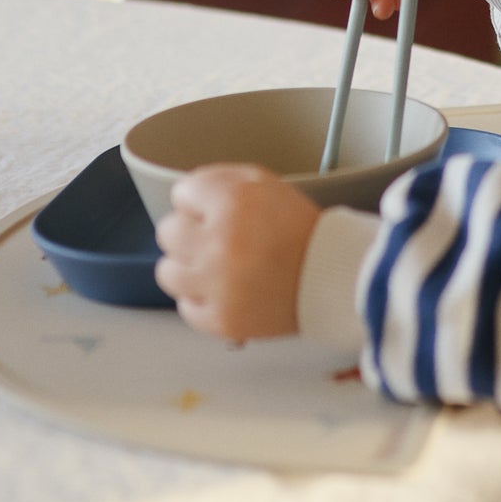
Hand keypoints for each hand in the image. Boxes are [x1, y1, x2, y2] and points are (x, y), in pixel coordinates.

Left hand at [154, 164, 319, 341]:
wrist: (332, 277)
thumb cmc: (298, 230)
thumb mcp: (264, 183)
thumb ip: (218, 181)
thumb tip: (181, 196)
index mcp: (233, 202)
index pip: (181, 194)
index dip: (201, 202)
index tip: (218, 212)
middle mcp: (221, 242)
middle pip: (168, 231)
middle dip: (191, 232)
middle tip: (219, 240)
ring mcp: (219, 285)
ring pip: (167, 272)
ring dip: (189, 268)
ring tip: (217, 268)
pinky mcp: (222, 320)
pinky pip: (185, 308)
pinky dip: (201, 300)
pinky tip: (224, 292)